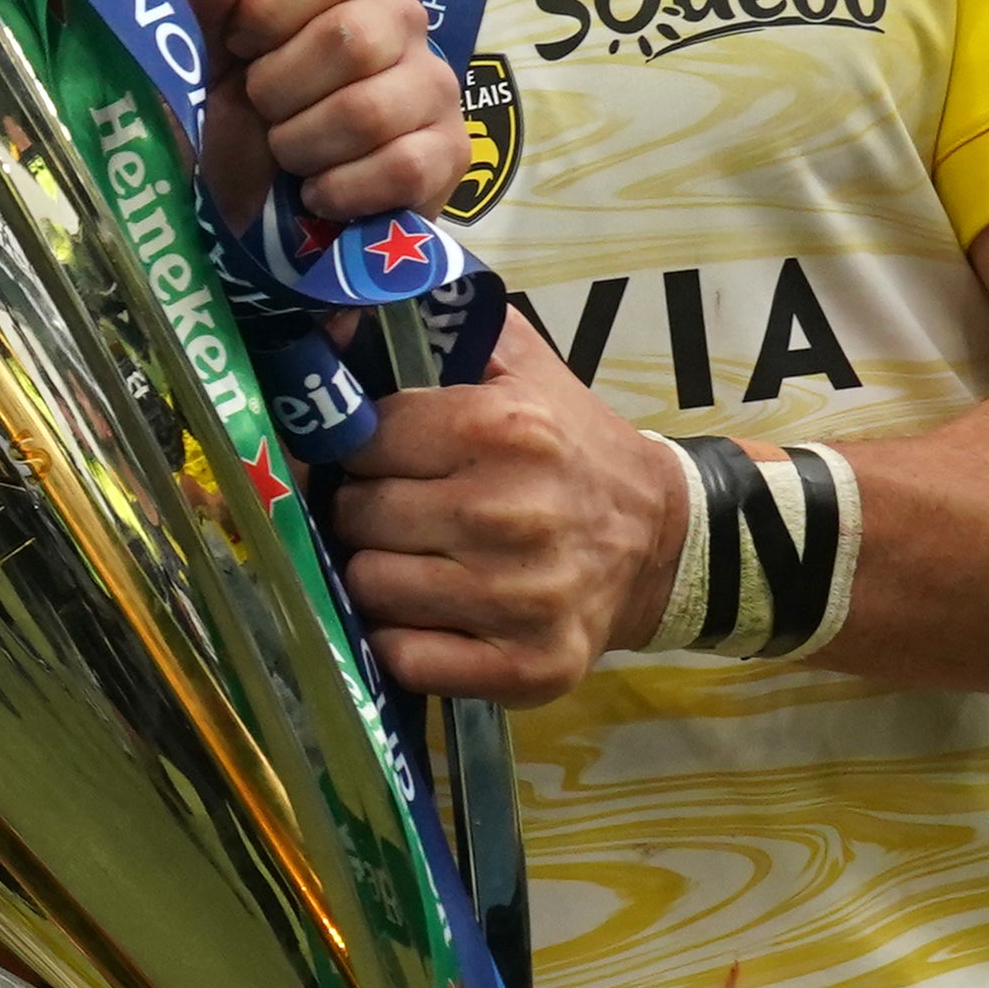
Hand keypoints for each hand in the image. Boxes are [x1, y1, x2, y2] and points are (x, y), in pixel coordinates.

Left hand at [176, 0, 463, 230]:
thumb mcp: (208, 67)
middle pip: (349, 38)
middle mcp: (402, 23)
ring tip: (292, 157)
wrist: (258, 221)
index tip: (244, 48)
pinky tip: (321, 193)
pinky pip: (400, 168)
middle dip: (280, 92)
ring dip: (304, 148)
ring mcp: (435, 87)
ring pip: (368, 111)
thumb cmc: (238, 130)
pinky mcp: (452, 154)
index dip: (270, 7)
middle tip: (267, 114)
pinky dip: (340, 191)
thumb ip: (207, 3)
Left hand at [318, 310, 685, 703]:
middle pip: (357, 516)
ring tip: (417, 560)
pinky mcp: (527, 665)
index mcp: (502, 430)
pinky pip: (404, 659)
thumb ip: (428, 328)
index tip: (384, 459)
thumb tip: (326, 322)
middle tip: (400, 512)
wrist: (662, 540)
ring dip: (378, 575)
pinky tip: (430, 615)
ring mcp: (518, 598)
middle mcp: (509, 514)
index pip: (362, 440)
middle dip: (365, 512)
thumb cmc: (568, 448)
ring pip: (368, 587)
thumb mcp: (515, 367)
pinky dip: (402, 640)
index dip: (361, 450)